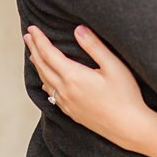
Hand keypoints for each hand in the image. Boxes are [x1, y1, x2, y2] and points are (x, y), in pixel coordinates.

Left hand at [24, 24, 153, 145]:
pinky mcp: (72, 113)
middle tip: (27, 36)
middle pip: (43, 66)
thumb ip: (94, 46)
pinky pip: (52, 95)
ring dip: (38, 65)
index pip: (49, 53)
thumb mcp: (113, 65)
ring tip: (33, 54)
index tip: (32, 28)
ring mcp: (67, 103)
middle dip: (34, 49)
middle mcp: (65, 90)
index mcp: (73, 76)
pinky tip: (46, 82)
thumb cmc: (125, 95)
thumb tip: (78, 29)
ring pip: (45, 80)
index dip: (39, 39)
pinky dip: (45, 82)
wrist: (129, 127)